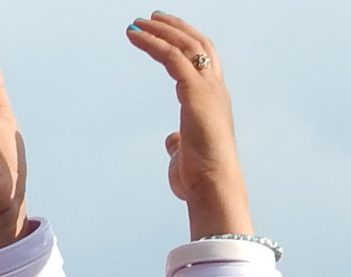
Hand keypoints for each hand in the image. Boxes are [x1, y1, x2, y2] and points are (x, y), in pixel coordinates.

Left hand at [127, 14, 251, 238]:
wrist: (213, 185)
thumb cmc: (200, 177)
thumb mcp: (186, 155)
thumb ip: (179, 142)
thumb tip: (171, 140)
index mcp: (214, 102)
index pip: (204, 63)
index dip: (186, 44)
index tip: (166, 34)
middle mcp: (215, 89)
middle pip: (198, 45)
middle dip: (176, 28)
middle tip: (153, 17)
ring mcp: (208, 88)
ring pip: (185, 45)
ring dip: (160, 30)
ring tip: (138, 22)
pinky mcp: (195, 91)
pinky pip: (171, 56)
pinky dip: (152, 42)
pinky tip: (134, 35)